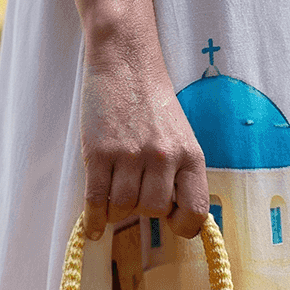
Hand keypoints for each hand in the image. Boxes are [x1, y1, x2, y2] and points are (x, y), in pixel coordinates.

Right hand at [80, 40, 208, 240]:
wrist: (126, 62)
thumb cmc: (154, 104)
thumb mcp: (182, 138)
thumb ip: (180, 174)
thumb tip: (171, 215)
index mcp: (190, 156)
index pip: (195, 211)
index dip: (183, 224)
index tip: (171, 221)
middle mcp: (163, 157)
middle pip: (152, 211)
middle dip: (142, 209)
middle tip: (135, 192)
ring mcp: (130, 155)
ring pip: (123, 208)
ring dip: (117, 210)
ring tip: (114, 195)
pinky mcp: (99, 152)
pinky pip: (96, 200)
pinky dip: (93, 219)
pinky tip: (93, 227)